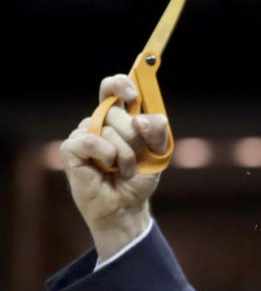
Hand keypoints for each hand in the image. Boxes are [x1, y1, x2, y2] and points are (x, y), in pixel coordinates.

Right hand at [60, 74, 169, 258]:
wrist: (127, 205)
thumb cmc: (139, 178)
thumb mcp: (159, 153)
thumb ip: (158, 132)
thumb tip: (142, 119)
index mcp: (119, 118)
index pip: (113, 89)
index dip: (120, 84)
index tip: (132, 95)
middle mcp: (99, 122)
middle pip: (115, 110)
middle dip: (134, 135)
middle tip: (137, 155)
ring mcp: (83, 133)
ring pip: (107, 129)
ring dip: (124, 153)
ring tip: (123, 169)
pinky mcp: (71, 148)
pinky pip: (92, 141)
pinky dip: (107, 156)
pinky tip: (107, 169)